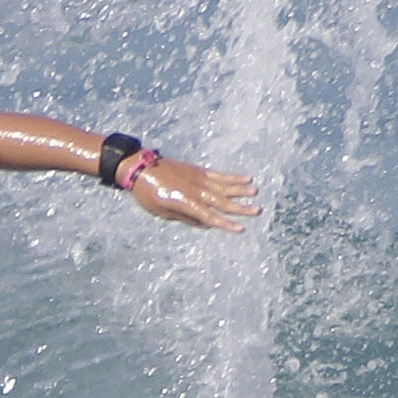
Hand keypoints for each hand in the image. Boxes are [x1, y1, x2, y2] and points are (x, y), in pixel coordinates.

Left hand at [126, 156, 258, 232]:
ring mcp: (198, 178)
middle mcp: (194, 190)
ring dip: (241, 190)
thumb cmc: (147, 193)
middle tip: (258, 211)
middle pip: (221, 201)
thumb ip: (186, 217)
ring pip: (223, 186)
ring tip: (256, 193)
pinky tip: (246, 178)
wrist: (140, 168)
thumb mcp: (162, 211)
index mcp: (184, 202)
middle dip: (240, 207)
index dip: (225, 223)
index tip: (241, 229)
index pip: (209, 216)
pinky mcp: (198, 170)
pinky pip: (219, 174)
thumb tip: (206, 224)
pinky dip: (232, 177)